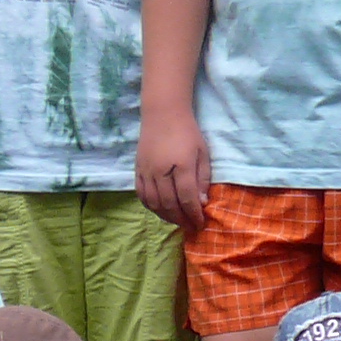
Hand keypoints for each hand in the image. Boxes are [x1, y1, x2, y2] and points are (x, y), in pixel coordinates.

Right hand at [137, 114, 212, 230]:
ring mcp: (147, 171)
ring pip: (154, 202)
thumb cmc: (188, 132)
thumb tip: (201, 203)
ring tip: (177, 221)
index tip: (200, 223)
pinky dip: (151, 207)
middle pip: (170, 204)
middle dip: (181, 219)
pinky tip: (160, 210)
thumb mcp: (203, 153)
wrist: (163, 114)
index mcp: (182, 165)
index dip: (194, 214)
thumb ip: (202, 179)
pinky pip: (142, 195)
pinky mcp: (137, 170)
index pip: (187, 197)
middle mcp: (161, 170)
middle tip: (190, 227)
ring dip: (166, 216)